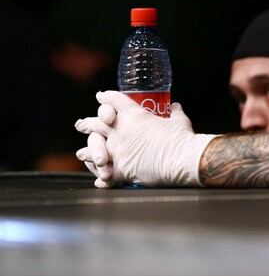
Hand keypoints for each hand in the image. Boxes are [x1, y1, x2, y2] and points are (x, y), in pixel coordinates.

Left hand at [75, 91, 216, 187]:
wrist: (180, 159)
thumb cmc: (181, 138)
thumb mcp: (179, 121)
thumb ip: (175, 113)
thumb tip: (175, 106)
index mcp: (133, 115)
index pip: (115, 100)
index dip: (106, 97)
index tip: (101, 96)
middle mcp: (119, 131)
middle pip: (97, 123)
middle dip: (88, 123)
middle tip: (81, 124)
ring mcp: (117, 150)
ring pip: (94, 148)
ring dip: (88, 150)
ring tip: (81, 153)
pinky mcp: (120, 170)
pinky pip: (106, 174)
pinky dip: (102, 178)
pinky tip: (100, 180)